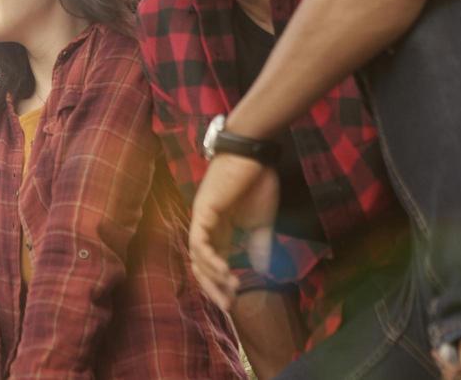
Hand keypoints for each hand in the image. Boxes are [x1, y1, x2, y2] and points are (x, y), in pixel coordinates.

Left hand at [189, 154, 279, 309]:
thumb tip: (262, 270)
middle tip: (229, 306)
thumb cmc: (258, 183)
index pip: (214, 263)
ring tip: (232, 286)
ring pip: (197, 256)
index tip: (235, 302)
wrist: (254, 156)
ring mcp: (202, 219)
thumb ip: (259, 245)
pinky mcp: (203, 211)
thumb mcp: (262, 222)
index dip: (221, 284)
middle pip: (201, 265)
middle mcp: (206, 227)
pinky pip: (199, 241)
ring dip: (214, 275)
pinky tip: (224, 269)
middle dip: (213, 287)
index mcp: (220, 230)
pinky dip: (209, 257)